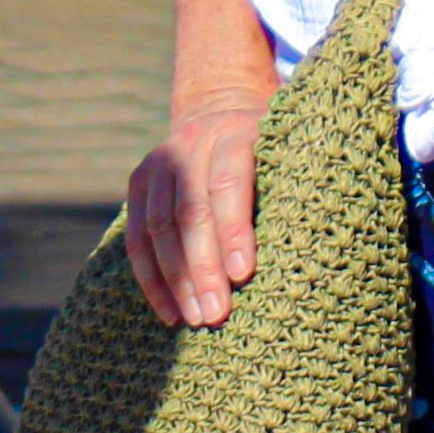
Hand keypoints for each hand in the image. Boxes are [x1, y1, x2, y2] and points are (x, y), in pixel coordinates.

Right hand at [121, 91, 266, 328]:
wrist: (221, 113)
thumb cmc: (271, 155)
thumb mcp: (286, 159)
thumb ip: (285, 197)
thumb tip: (296, 265)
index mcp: (236, 133)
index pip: (228, 182)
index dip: (234, 229)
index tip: (242, 275)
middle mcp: (193, 142)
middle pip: (190, 210)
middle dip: (203, 267)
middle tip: (217, 314)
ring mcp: (160, 160)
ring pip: (159, 228)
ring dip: (177, 280)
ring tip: (196, 319)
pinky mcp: (138, 182)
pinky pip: (137, 238)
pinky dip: (152, 279)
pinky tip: (170, 312)